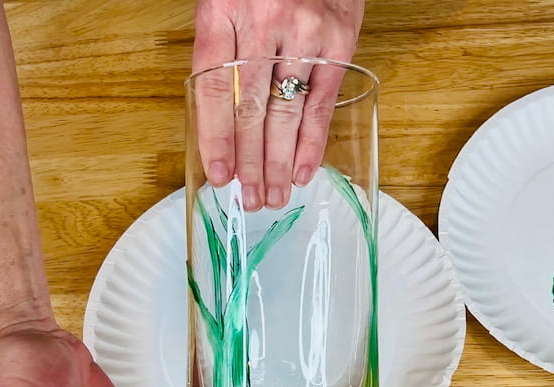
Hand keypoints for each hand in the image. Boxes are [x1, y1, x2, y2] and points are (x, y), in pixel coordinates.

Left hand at [192, 0, 363, 210]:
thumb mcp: (226, 4)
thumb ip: (219, 54)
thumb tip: (217, 124)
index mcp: (223, 11)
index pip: (215, 91)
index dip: (216, 139)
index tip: (218, 176)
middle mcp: (264, 23)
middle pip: (251, 110)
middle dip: (250, 163)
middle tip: (250, 199)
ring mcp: (304, 33)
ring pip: (286, 112)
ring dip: (279, 162)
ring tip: (274, 196)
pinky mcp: (338, 41)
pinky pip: (322, 102)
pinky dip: (312, 142)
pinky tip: (304, 171)